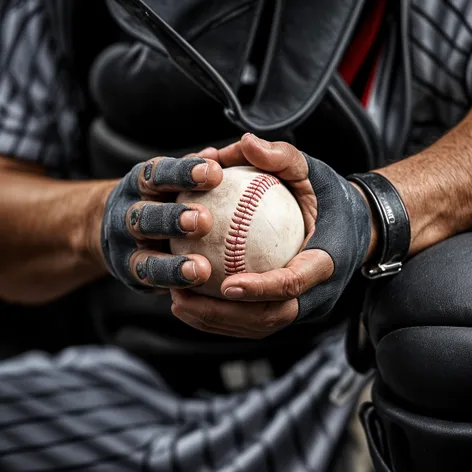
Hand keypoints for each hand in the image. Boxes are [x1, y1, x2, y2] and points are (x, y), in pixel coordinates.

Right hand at [99, 150, 222, 291]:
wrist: (118, 227)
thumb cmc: (162, 196)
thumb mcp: (172, 177)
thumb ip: (196, 169)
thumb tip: (227, 153)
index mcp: (141, 183)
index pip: (158, 174)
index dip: (184, 173)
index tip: (216, 172)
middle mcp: (128, 213)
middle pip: (144, 216)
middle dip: (173, 218)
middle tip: (205, 221)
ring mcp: (125, 248)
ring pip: (144, 259)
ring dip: (172, 265)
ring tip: (201, 270)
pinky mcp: (131, 274)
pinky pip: (152, 283)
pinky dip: (173, 284)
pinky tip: (198, 287)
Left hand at [170, 133, 372, 337]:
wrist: (356, 227)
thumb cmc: (330, 198)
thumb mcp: (310, 170)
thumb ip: (281, 157)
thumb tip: (243, 143)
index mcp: (325, 261)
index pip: (293, 283)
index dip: (260, 289)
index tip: (225, 285)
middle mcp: (317, 293)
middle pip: (271, 317)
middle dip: (225, 316)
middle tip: (183, 298)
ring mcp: (305, 306)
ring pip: (259, 325)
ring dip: (217, 321)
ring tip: (178, 302)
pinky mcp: (291, 309)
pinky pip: (255, 321)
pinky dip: (222, 318)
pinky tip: (192, 301)